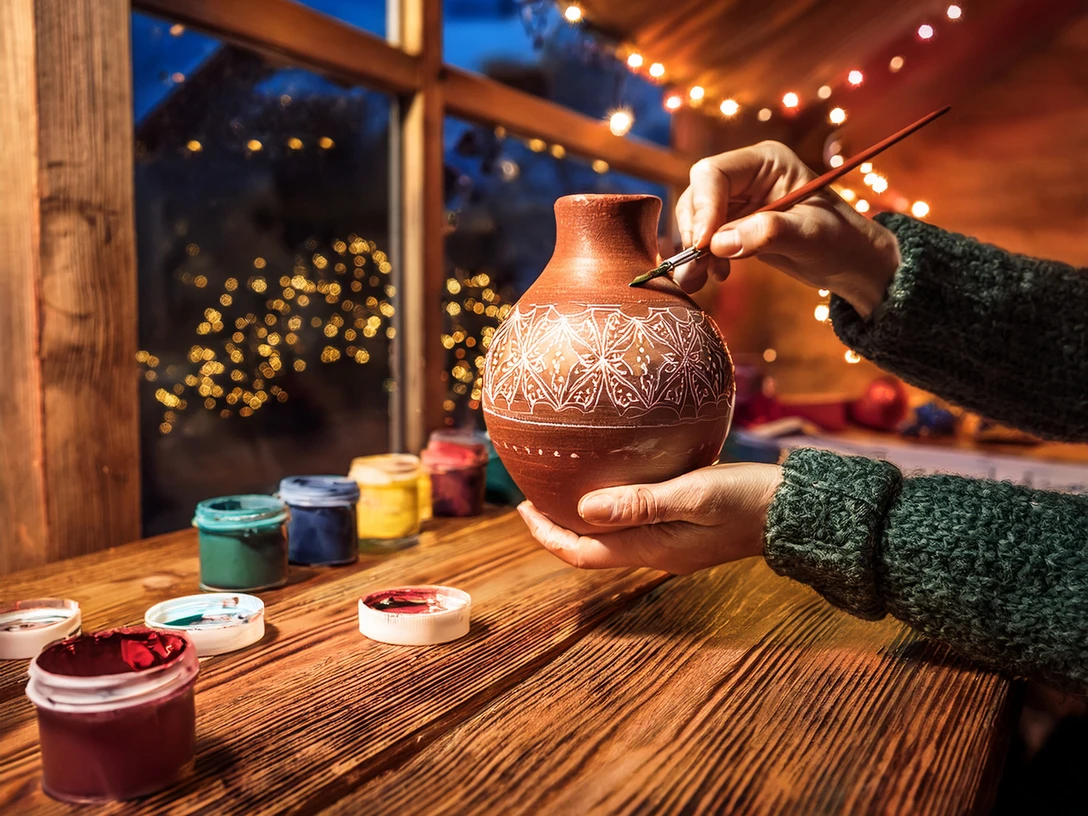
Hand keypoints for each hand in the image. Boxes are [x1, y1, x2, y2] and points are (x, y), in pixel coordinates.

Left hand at [517, 463, 781, 573]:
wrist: (794, 512)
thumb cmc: (749, 501)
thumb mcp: (694, 496)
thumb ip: (640, 504)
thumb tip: (583, 509)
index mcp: (652, 550)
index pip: (582, 553)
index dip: (547, 535)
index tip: (521, 508)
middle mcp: (655, 552)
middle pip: (591, 547)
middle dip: (557, 526)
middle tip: (532, 495)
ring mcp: (671, 542)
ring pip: (612, 534)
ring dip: (583, 516)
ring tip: (561, 486)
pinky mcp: (685, 526)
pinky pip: (635, 519)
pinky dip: (613, 504)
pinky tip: (614, 475)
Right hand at [673, 141, 900, 317]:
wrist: (853, 264)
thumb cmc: (841, 242)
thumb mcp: (809, 236)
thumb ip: (766, 233)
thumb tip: (717, 243)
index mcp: (766, 162)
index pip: (714, 174)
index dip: (702, 208)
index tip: (702, 245)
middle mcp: (747, 176)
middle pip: (697, 196)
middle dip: (692, 233)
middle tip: (694, 269)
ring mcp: (738, 202)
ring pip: (695, 220)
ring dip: (693, 251)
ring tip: (700, 279)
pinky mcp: (735, 227)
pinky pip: (704, 239)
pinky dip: (702, 259)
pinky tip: (717, 275)